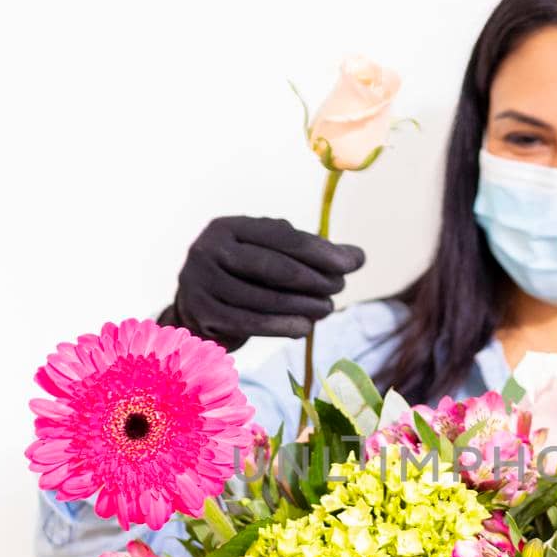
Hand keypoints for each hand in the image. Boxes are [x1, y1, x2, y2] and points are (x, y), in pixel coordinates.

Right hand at [163, 216, 365, 351]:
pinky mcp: (200, 312)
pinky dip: (279, 326)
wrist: (196, 309)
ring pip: (260, 297)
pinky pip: (247, 322)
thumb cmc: (243, 277)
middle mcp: (208, 249)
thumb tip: (359, 256)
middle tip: (339, 288)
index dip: (319, 250)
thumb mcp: (271, 257)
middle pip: (271, 265)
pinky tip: (304, 328)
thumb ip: (311, 254)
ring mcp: (199, 281)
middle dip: (312, 278)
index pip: (280, 236)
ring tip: (327, 310)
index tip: (351, 264)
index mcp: (229, 227)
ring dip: (301, 306)